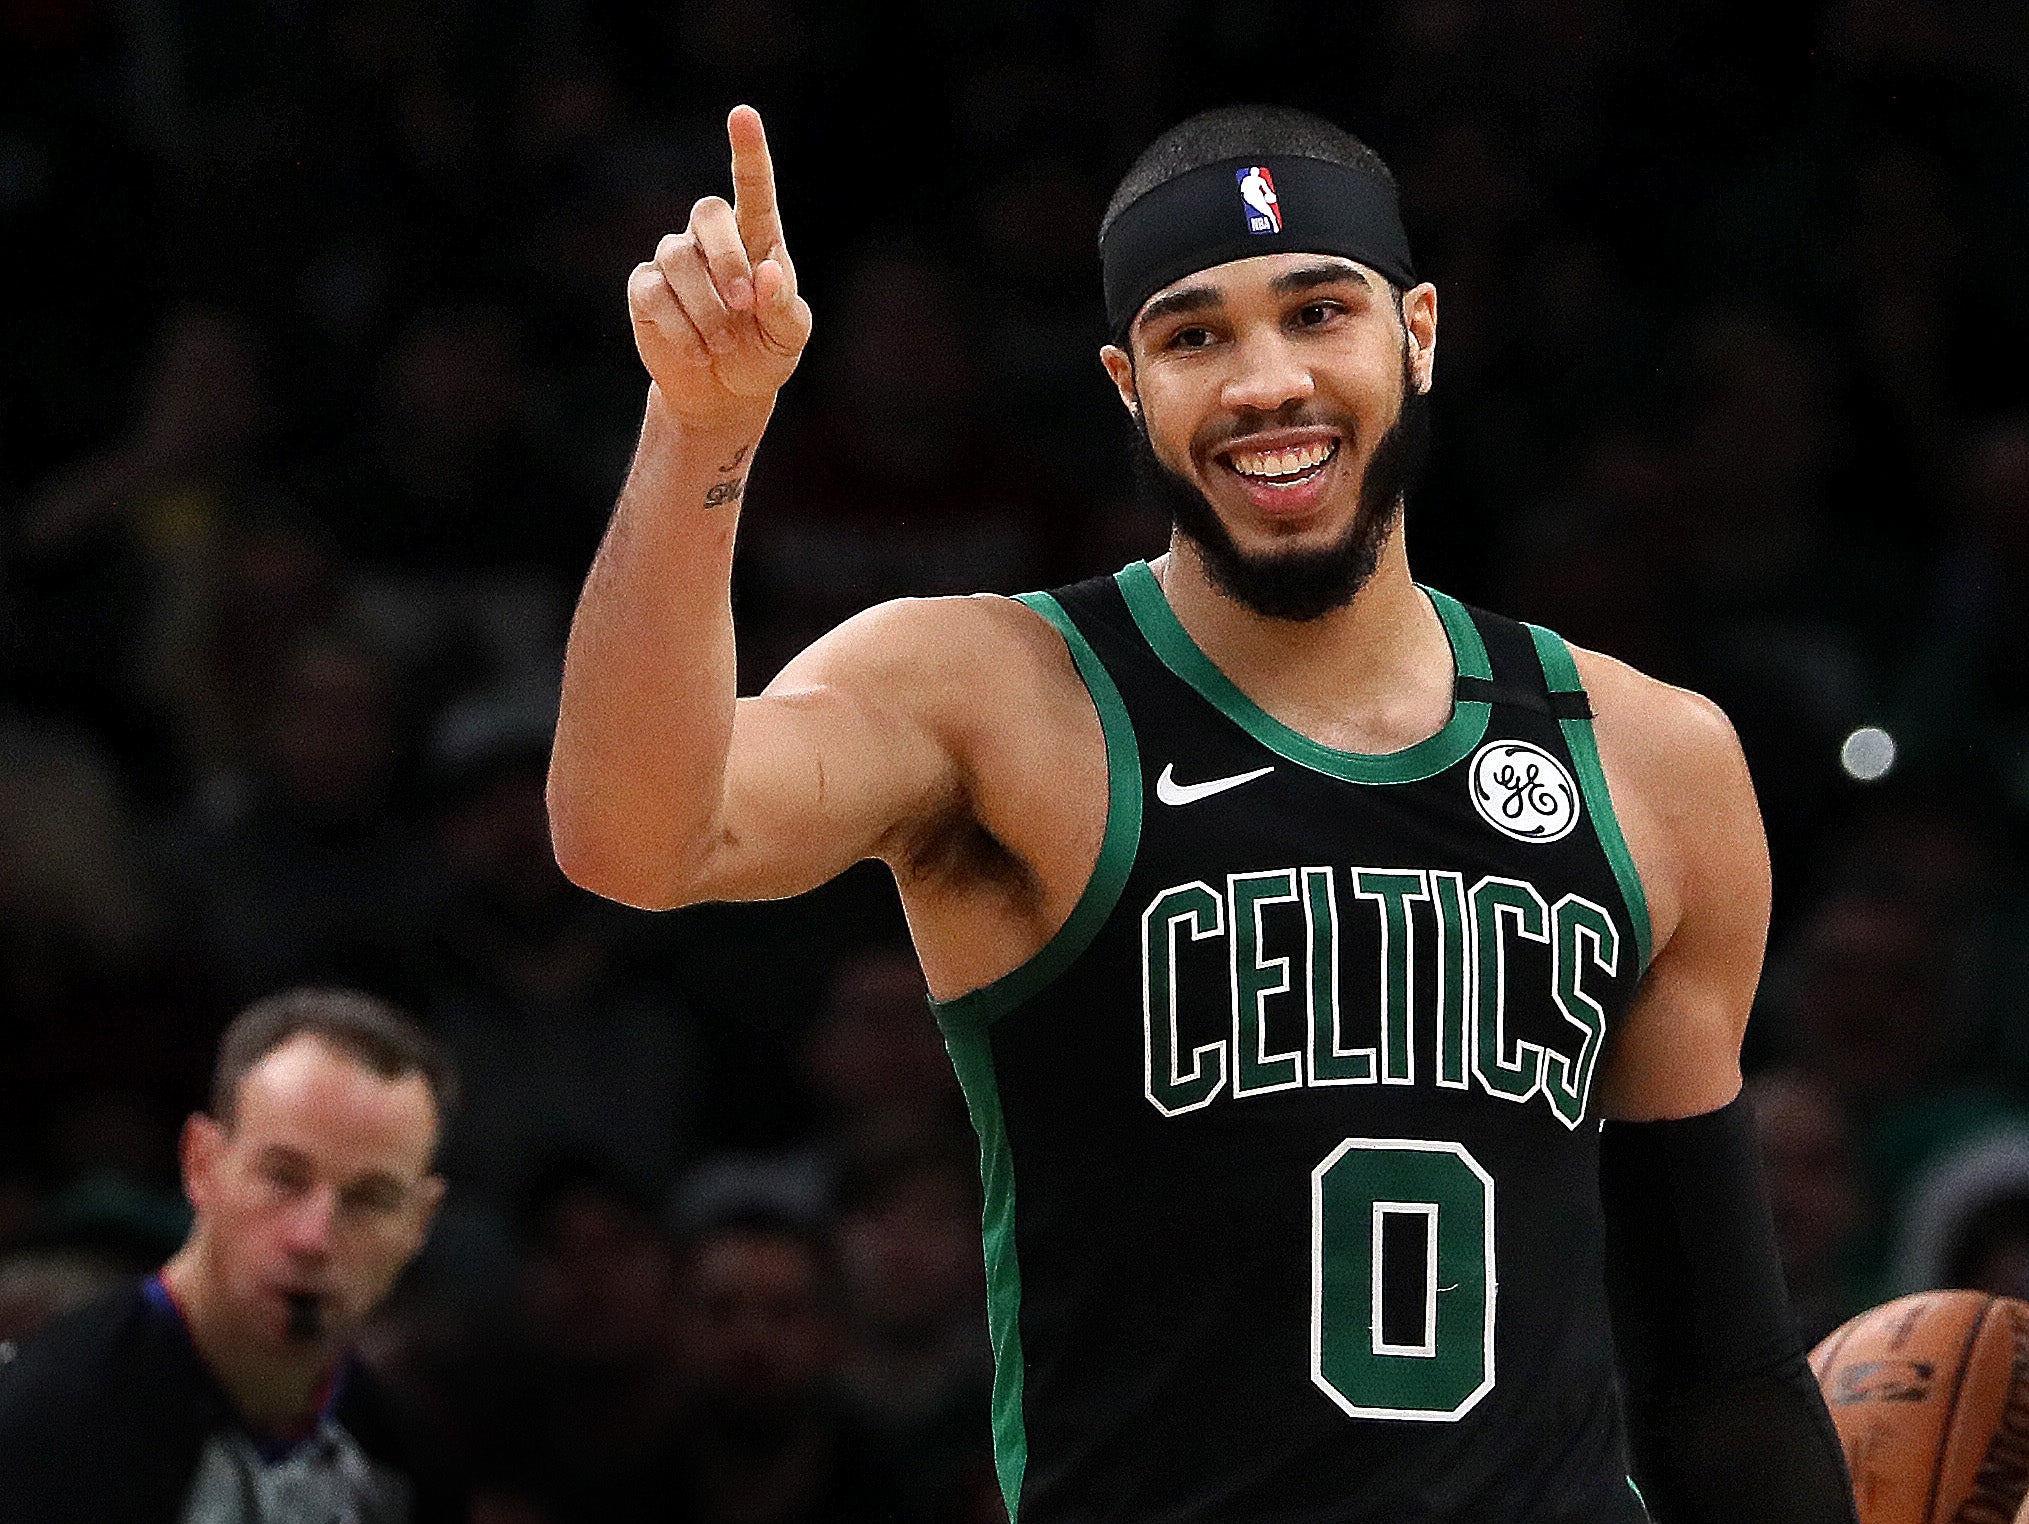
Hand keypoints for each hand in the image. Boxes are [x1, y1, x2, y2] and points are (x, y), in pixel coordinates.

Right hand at [629, 105, 812, 425]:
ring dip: (708, 307)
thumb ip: (784, 304)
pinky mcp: (646, 289)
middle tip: (745, 305)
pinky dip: (683, 328)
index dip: (748, 151)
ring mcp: (674, 260)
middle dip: (726, 258)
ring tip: (724, 344)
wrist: (723, 393)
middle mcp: (711, 239)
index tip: (743, 115)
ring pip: (678, 258)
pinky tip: (699, 351)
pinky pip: (656, 294)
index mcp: (756, 238)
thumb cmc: (763, 353)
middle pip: (707, 213)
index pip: (752, 186)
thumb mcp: (788, 336)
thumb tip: (767, 273)